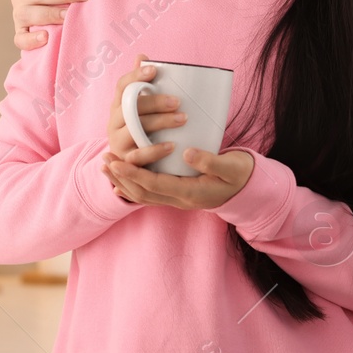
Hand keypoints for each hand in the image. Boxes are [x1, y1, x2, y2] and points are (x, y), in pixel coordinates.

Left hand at [103, 146, 255, 210]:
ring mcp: (178, 199)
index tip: (115, 161)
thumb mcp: (231, 166)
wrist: (249, 188)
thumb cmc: (240, 174)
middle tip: (103, 161)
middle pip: (142, 193)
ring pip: (143, 195)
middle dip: (121, 178)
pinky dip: (133, 187)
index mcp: (190, 193)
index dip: (133, 174)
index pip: (154, 184)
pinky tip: (121, 179)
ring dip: (123, 182)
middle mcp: (180, 199)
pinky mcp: (178, 193)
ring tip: (106, 166)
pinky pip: (150, 194)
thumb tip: (187, 153)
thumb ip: (210, 161)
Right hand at [107, 56, 184, 161]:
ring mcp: (118, 142)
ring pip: (135, 129)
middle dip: (154, 102)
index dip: (135, 76)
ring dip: (160, 122)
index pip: (122, 86)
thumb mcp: (141, 109)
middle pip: (130, 107)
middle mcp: (114, 122)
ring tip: (182, 119)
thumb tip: (142, 56)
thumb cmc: (142, 129)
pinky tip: (172, 146)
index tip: (153, 70)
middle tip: (178, 101)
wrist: (129, 163)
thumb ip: (143, 86)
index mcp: (118, 106)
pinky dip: (155, 150)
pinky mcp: (126, 162)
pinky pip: (138, 156)